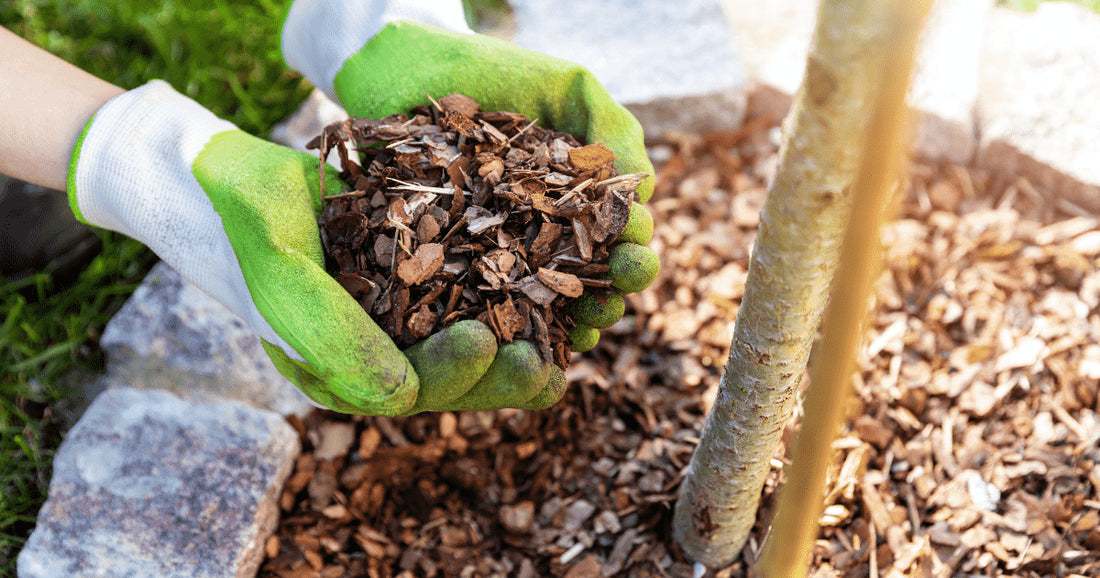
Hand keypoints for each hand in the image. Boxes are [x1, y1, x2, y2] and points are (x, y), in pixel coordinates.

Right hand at [69, 81, 511, 414]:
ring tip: (567, 338)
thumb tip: (402, 398)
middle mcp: (370, 353)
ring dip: (517, 345)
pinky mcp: (415, 281)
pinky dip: (509, 297)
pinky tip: (551, 289)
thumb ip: (334, 336)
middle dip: (500, 376)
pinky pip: (469, 299)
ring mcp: (394, 319)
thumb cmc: (246, 221)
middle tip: (546, 362)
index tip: (488, 341)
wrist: (228, 176)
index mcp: (336, 370)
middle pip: (449, 379)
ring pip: (467, 344)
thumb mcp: (282, 273)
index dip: (453, 374)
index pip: (405, 391)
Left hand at [283, 6, 658, 407]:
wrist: (403, 67)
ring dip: (569, 325)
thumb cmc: (491, 71)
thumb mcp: (567, 87)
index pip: (617, 236)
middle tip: (611, 300)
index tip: (631, 252)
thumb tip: (646, 189)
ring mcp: (496, 254)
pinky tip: (524, 344)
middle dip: (608, 295)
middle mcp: (543, 233)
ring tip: (579, 333)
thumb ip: (612, 127)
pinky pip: (482, 309)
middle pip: (588, 281)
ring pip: (544, 305)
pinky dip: (508, 330)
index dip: (631, 250)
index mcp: (577, 199)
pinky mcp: (447, 268)